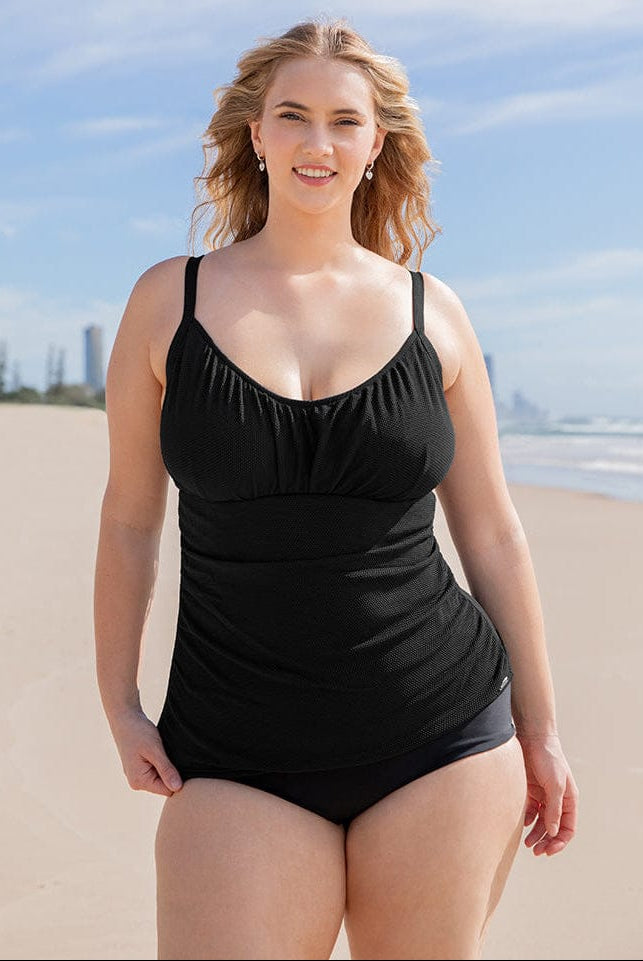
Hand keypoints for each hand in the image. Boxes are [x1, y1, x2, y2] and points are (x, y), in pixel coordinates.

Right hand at [109, 707, 182, 796]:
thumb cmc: (138, 732)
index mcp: (139, 781)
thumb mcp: (155, 750)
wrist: (125, 718)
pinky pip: (156, 770)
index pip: (167, 790)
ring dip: (166, 765)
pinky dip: (161, 761)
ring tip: (163, 751)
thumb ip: (166, 770)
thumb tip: (177, 788)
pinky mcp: (140, 767)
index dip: (177, 778)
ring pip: (161, 777)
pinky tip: (159, 750)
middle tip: (169, 754)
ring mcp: (138, 775)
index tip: (179, 763)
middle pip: (164, 785)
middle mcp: (137, 782)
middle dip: (171, 772)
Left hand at [516, 733, 577, 856]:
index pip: (568, 828)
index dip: (560, 842)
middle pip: (553, 828)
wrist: (532, 737)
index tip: (549, 851)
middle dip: (546, 841)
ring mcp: (543, 796)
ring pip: (541, 822)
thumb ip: (554, 808)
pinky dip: (527, 820)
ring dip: (536, 834)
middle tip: (536, 851)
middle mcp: (557, 800)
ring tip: (527, 844)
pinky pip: (530, 811)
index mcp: (568, 800)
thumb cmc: (548, 758)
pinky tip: (522, 825)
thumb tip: (553, 832)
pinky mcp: (529, 791)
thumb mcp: (554, 784)